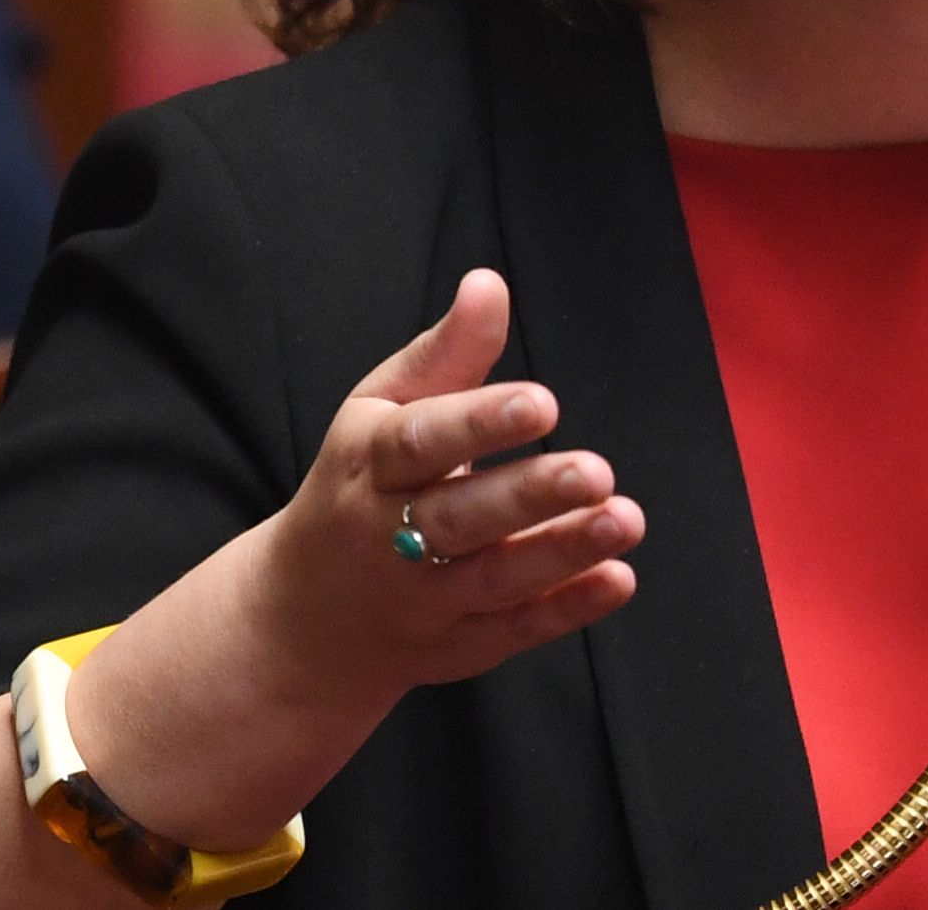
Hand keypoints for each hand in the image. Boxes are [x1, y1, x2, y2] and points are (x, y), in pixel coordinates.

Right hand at [251, 266, 644, 705]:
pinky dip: (567, 609)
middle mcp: (390, 537)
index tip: (545, 402)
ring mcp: (425, 600)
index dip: (482, 423)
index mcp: (370, 466)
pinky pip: (515, 629)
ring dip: (563, 553)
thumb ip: (446, 355)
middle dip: (528, 496)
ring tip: (626, 518)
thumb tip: (489, 282)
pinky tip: (619, 577)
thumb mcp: (382, 412)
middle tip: (595, 470)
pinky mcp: (460, 644)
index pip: (423, 442)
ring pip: (495, 579)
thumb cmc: (359, 487)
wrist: (301, 619)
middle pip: (461, 517)